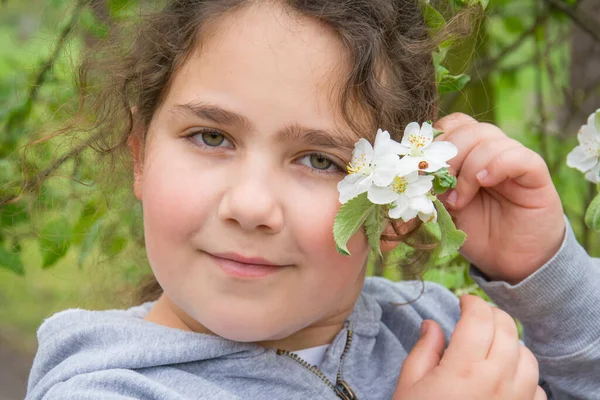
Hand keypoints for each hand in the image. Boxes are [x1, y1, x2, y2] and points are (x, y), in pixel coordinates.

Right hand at [393, 295, 545, 399]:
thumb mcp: (409, 384)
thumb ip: (424, 349)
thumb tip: (433, 324)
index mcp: (463, 368)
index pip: (479, 318)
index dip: (471, 303)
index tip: (463, 301)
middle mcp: (496, 381)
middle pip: (507, 330)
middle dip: (491, 315)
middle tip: (476, 316)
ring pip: (527, 355)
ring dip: (511, 342)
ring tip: (491, 344)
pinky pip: (536, 386)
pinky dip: (524, 374)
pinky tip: (504, 376)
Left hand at [434, 113, 564, 283]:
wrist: (508, 260)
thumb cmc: (476, 231)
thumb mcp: (443, 209)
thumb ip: (429, 189)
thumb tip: (404, 178)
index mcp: (469, 153)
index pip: (450, 126)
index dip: (434, 141)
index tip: (421, 168)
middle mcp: (491, 150)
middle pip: (467, 129)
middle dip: (446, 156)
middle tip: (439, 187)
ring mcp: (514, 159)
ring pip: (488, 139)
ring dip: (466, 169)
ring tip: (459, 200)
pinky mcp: (535, 173)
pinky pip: (517, 156)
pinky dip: (495, 166)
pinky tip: (483, 183)